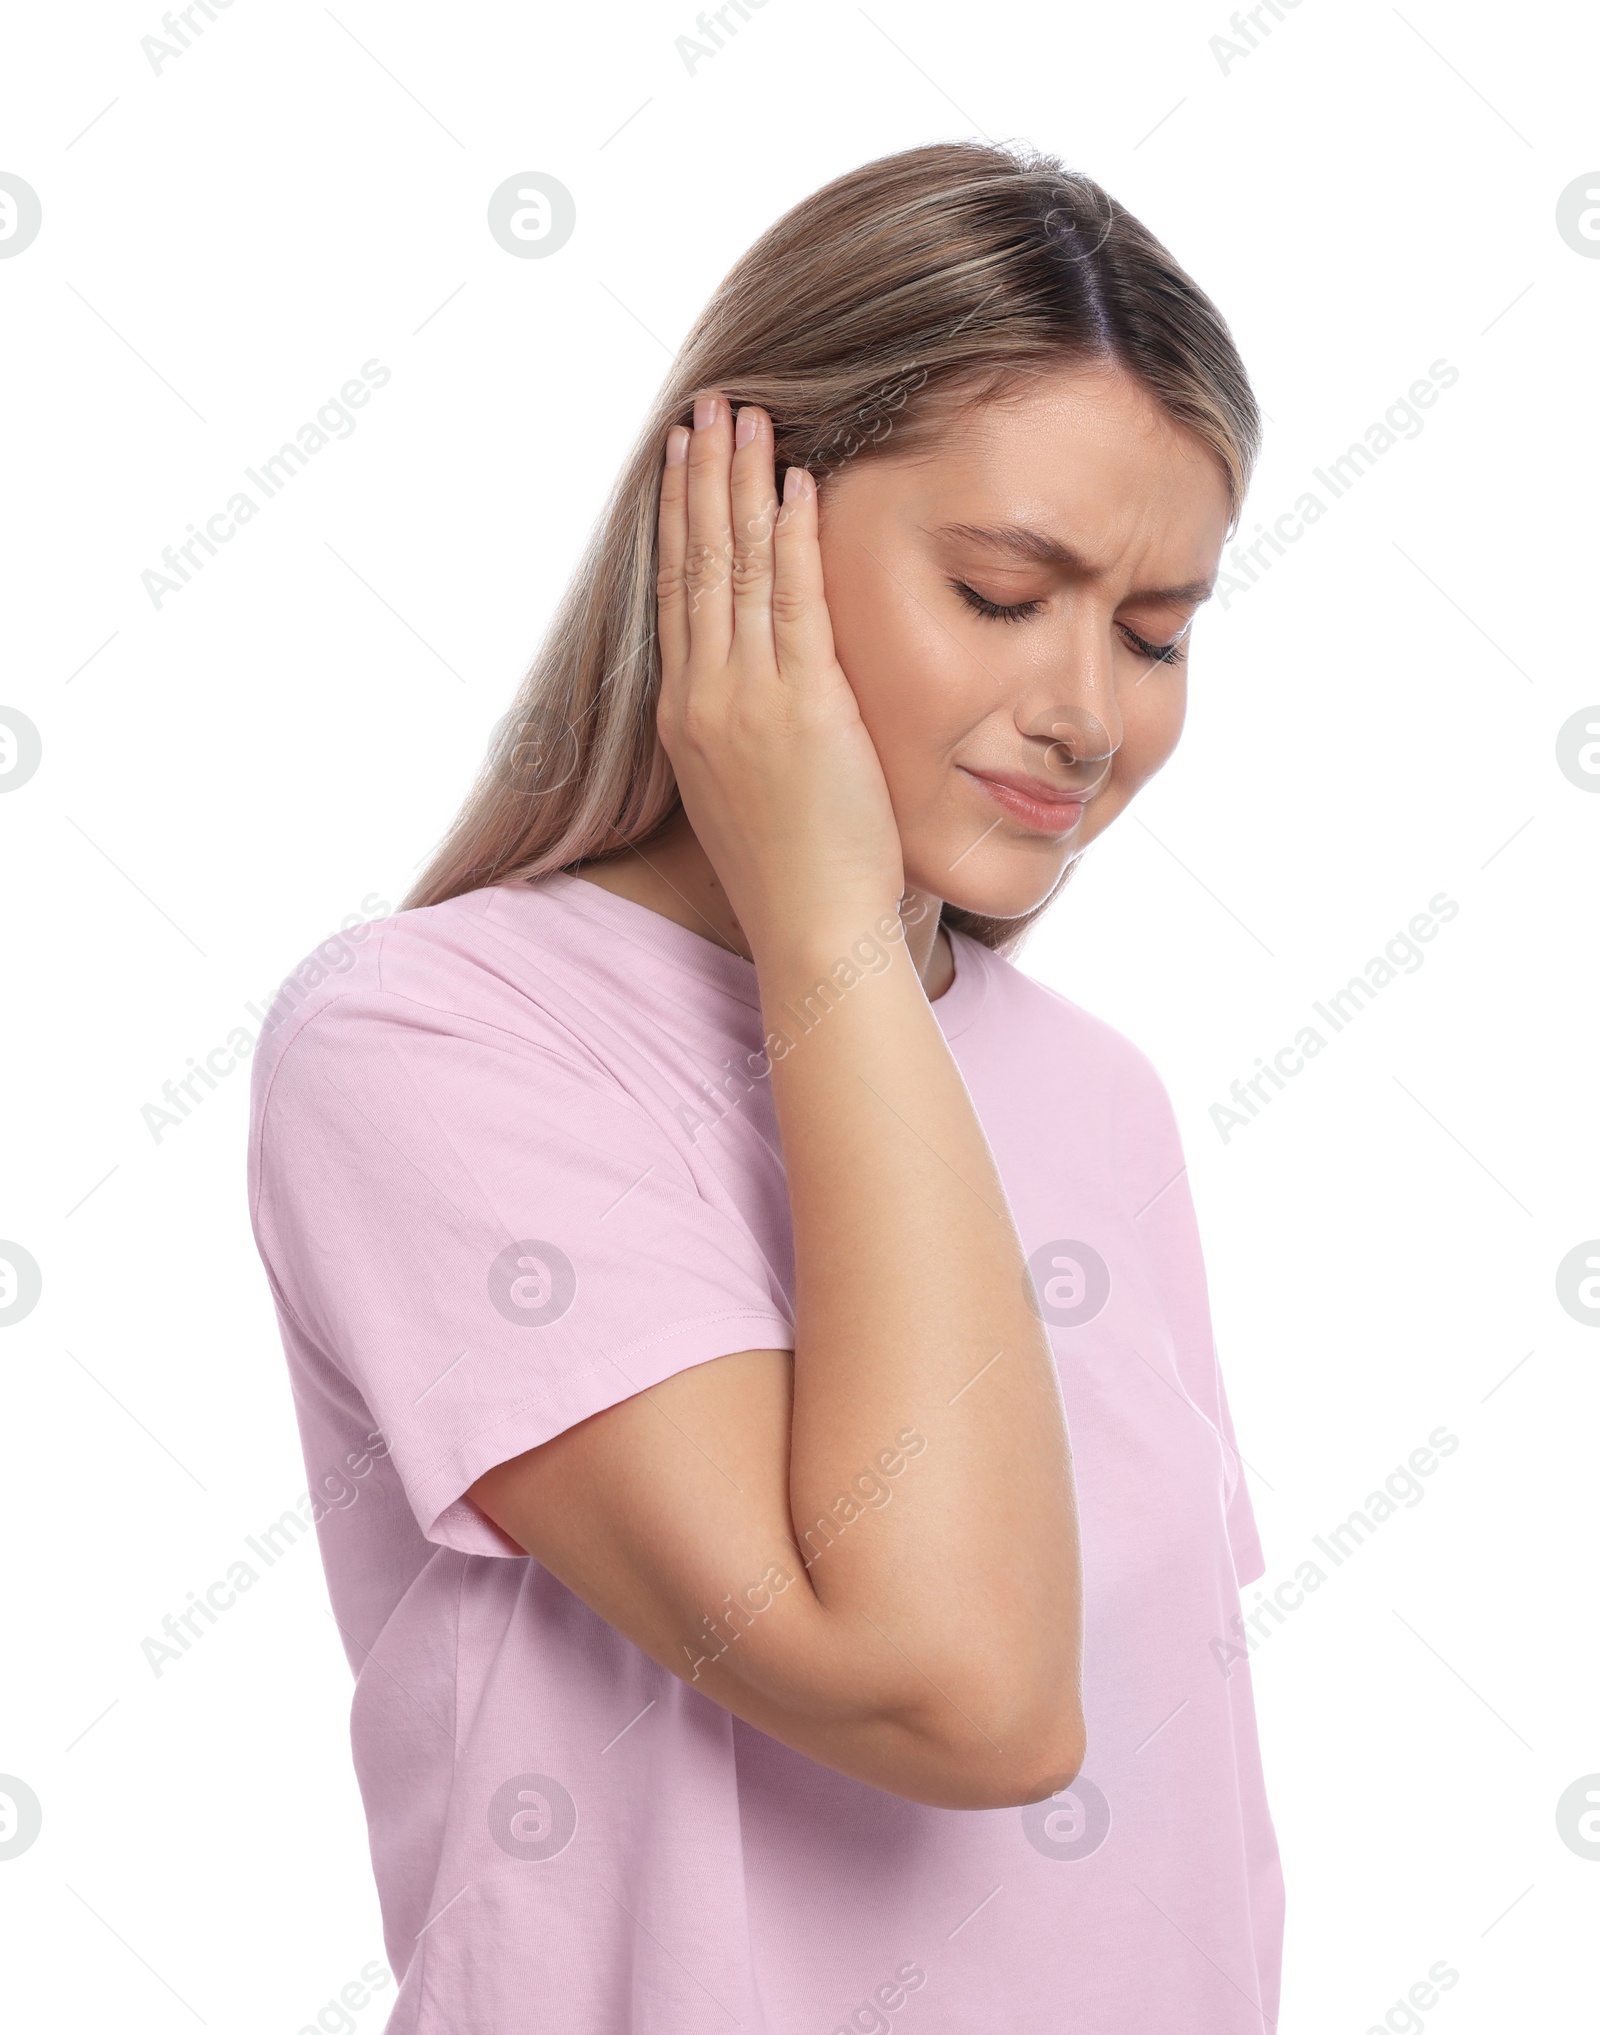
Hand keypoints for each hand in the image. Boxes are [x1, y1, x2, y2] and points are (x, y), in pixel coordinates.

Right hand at [654, 391, 905, 959]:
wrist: (811, 928)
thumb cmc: (790, 872)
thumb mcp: (744, 788)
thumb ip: (741, 726)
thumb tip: (758, 687)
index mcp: (686, 715)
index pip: (677, 592)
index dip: (679, 516)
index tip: (683, 456)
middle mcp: (705, 698)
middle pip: (697, 562)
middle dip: (703, 476)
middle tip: (711, 406)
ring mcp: (749, 700)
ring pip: (738, 569)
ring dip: (743, 484)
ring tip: (748, 418)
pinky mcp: (806, 709)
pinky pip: (796, 605)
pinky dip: (795, 539)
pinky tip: (798, 486)